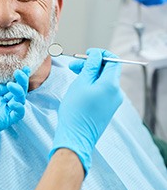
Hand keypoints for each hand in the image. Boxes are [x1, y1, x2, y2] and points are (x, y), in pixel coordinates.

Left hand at [0, 65, 29, 158]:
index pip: (9, 85)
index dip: (17, 77)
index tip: (22, 68)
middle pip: (17, 91)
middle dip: (21, 81)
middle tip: (21, 72)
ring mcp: (0, 112)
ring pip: (19, 101)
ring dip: (20, 92)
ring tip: (12, 85)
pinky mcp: (1, 121)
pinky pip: (17, 115)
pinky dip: (19, 108)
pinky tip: (13, 101)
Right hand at [49, 48, 122, 174]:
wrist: (76, 136)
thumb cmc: (75, 110)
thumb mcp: (81, 83)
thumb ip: (91, 67)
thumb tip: (96, 55)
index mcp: (111, 85)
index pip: (113, 61)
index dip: (100, 54)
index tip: (87, 53)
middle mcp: (116, 92)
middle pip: (107, 70)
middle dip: (91, 64)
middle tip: (74, 65)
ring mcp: (113, 101)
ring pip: (103, 80)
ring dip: (90, 74)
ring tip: (74, 74)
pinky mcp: (107, 108)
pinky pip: (102, 90)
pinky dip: (92, 84)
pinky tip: (80, 85)